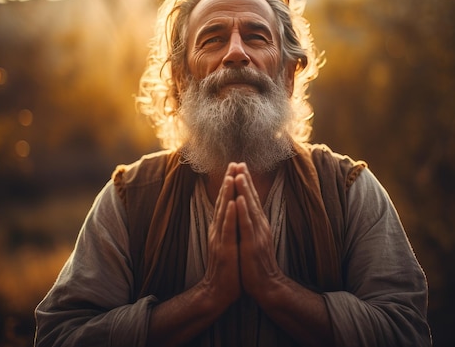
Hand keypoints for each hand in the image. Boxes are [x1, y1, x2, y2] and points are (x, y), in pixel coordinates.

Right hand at [202, 164, 241, 306]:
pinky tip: (234, 203)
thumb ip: (229, 226)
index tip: (236, 166)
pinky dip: (231, 215)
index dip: (230, 184)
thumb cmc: (227, 267)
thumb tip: (234, 211)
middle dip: (229, 182)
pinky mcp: (224, 249)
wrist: (218, 291)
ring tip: (231, 176)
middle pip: (224, 201)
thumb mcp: (228, 242)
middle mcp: (218, 230)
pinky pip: (228, 230)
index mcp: (221, 227)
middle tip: (233, 163)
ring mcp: (220, 239)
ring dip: (228, 193)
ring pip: (224, 212)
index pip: (226, 201)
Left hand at [233, 163, 283, 301]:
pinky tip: (239, 200)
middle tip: (238, 162)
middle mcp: (260, 226)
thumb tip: (245, 210)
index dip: (245, 182)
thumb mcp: (254, 239)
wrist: (267, 286)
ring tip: (238, 174)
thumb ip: (251, 224)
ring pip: (249, 208)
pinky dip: (243, 212)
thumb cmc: (257, 264)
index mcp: (258, 224)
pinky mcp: (252, 245)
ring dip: (244, 190)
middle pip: (251, 199)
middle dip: (244, 180)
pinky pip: (247, 226)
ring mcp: (257, 234)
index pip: (251, 199)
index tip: (239, 166)